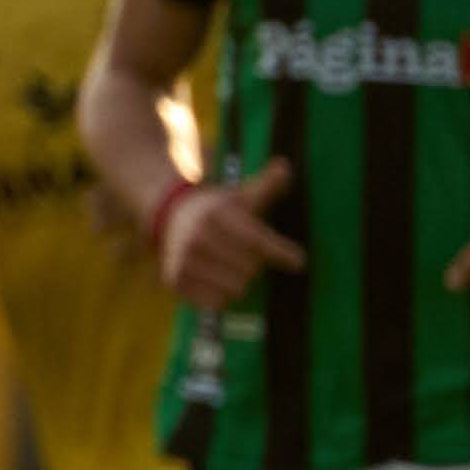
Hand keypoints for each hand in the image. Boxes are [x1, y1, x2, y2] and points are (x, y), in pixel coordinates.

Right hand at [155, 155, 306, 308]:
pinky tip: (214, 278)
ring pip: (235, 289)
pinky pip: (215, 303)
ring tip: (229, 266)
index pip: (257, 240)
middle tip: (245, 254)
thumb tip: (284, 166)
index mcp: (217, 216)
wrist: (171, 214)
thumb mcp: (242, 195)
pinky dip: (219, 295)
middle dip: (254, 264)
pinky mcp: (174, 280)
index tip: (299, 262)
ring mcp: (184, 260)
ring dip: (238, 281)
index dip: (281, 252)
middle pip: (250, 270)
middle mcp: (198, 238)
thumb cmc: (218, 207)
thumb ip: (267, 185)